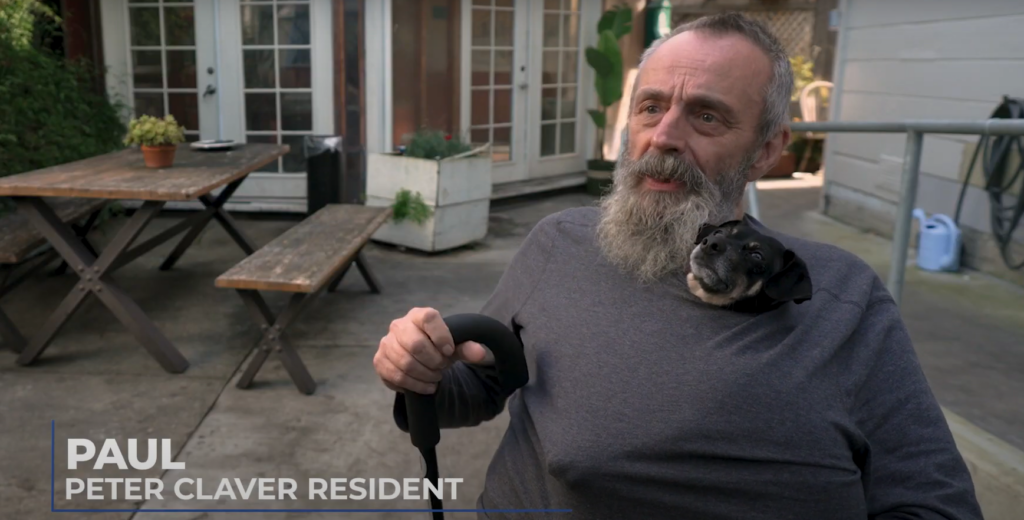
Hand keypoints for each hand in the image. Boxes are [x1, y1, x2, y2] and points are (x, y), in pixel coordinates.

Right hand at [374, 307, 493, 393]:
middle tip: (441, 367)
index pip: (429, 318)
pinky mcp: (379, 361)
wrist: (420, 358)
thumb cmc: (438, 347)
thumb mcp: (454, 346)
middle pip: (415, 344)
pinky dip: (414, 385)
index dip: (441, 336)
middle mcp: (399, 325)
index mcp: (418, 315)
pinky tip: (424, 386)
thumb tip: (480, 354)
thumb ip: (468, 348)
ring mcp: (386, 343)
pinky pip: (395, 376)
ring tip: (435, 377)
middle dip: (433, 361)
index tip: (449, 351)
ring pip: (405, 363)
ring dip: (425, 375)